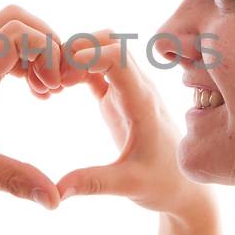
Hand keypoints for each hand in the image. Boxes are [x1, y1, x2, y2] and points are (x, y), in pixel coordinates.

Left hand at [0, 5, 85, 207]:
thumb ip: (13, 179)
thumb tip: (54, 199)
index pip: (15, 33)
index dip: (47, 50)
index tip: (53, 88)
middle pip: (13, 18)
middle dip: (46, 42)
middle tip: (56, 82)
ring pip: (5, 30)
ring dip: (35, 51)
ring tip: (46, 91)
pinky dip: (21, 60)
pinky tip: (30, 92)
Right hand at [54, 31, 214, 219]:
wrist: (182, 187)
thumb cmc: (163, 184)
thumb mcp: (128, 186)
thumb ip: (92, 183)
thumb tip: (55, 192)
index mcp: (143, 102)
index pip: (120, 57)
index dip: (90, 54)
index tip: (63, 74)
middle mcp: (137, 87)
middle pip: (109, 41)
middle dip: (77, 48)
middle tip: (52, 77)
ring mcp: (127, 89)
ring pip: (101, 49)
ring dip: (73, 56)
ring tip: (51, 85)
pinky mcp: (116, 97)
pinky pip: (94, 68)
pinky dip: (74, 68)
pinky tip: (58, 89)